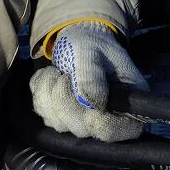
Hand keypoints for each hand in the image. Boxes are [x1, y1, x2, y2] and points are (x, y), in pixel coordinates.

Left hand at [29, 21, 147, 141]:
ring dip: (49, 95)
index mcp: (128, 102)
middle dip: (65, 100)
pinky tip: (49, 76)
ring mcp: (84, 119)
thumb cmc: (91, 42)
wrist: (79, 38)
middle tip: (64, 75)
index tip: (85, 101)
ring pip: (59, 124)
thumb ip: (90, 77)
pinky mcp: (64, 116)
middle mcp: (109, 116)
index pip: (120, 130)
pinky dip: (41, 93)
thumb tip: (90, 105)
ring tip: (55, 71)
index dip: (100, 123)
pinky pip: (45, 114)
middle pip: (82, 129)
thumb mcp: (90, 51)